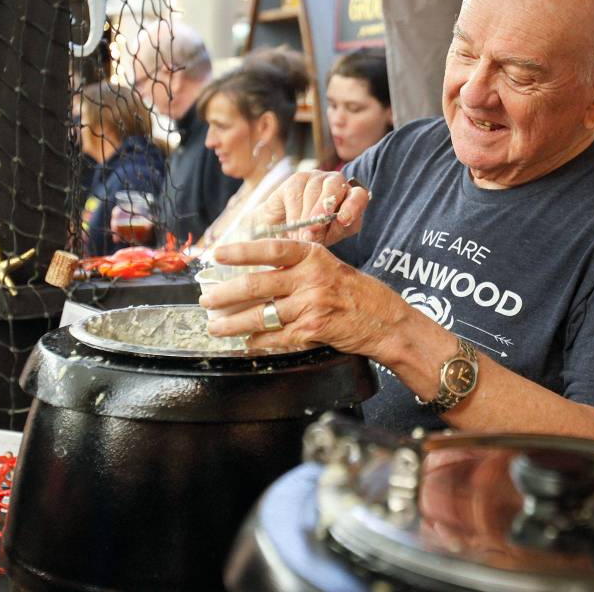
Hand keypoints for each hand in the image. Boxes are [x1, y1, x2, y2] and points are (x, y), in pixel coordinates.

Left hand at [200, 239, 408, 362]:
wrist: (386, 321)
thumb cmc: (356, 292)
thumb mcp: (329, 267)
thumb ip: (297, 267)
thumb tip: (256, 272)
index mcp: (313, 256)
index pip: (270, 250)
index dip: (241, 252)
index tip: (217, 255)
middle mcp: (311, 278)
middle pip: (257, 285)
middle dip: (225, 295)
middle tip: (207, 300)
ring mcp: (312, 305)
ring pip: (261, 315)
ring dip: (233, 323)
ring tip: (216, 326)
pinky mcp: (313, 330)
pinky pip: (276, 337)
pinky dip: (257, 342)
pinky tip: (245, 343)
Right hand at [250, 171, 369, 245]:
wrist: (286, 231)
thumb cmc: (312, 235)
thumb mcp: (324, 239)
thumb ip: (324, 234)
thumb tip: (312, 233)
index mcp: (351, 199)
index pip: (359, 196)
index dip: (352, 206)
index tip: (343, 220)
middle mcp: (336, 184)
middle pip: (335, 186)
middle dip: (324, 207)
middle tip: (314, 227)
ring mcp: (316, 178)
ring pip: (313, 190)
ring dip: (306, 215)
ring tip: (300, 235)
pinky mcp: (297, 179)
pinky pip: (296, 193)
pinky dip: (294, 213)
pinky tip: (293, 224)